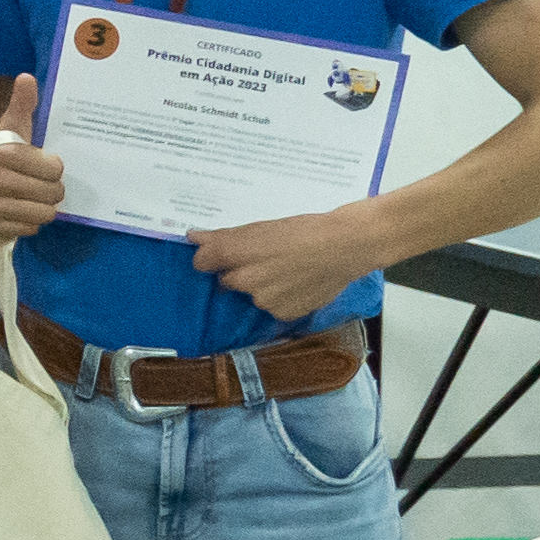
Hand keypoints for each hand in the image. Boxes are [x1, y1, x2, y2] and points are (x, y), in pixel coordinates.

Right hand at [0, 87, 67, 239]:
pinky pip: (27, 229)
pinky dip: (29, 222)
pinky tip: (22, 211)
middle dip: (54, 190)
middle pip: (49, 192)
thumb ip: (20, 104)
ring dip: (44, 208)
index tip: (48, 165)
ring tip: (37, 199)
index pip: (50, 167)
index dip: (54, 167)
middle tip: (49, 186)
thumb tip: (27, 77)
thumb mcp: (6, 127)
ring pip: (41, 213)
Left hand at [188, 204, 392, 326]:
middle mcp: (244, 280)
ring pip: (253, 294)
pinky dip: (282, 297)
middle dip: (240, 272)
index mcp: (234, 253)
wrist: (346, 246)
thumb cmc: (305, 230)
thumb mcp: (262, 226)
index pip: (201, 262)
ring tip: (289, 269)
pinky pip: (273, 307)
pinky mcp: (283, 313)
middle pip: (227, 280)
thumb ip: (224, 237)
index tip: (221, 254)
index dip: (211, 258)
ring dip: (263, 285)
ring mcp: (263, 300)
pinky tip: (300, 283)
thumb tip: (193, 237)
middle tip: (266, 259)